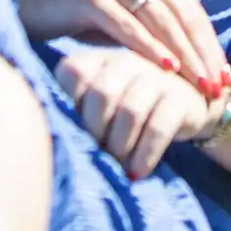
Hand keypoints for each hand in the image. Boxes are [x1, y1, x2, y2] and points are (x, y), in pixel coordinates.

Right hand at [16, 0, 229, 98]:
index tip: (226, 77)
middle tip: (220, 87)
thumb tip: (194, 56)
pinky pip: (130, 26)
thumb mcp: (127, 12)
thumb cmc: (82, 12)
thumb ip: (158, 24)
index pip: (193, 10)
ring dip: (185, 57)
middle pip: (183, 16)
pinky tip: (168, 68)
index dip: (211, 45)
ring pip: (162, 22)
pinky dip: (151, 48)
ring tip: (201, 84)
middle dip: (204, 55)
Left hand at [56, 46, 216, 180]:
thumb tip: (44, 143)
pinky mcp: (181, 98)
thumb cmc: (128, 111)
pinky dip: (144, 155)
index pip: (72, 72)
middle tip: (99, 153)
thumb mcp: (99, 105)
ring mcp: (156, 76)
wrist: (185, 107)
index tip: (76, 129)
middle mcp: (126, 60)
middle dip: (96, 132)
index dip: (70, 105)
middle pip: (101, 94)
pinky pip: (158, 127)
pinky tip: (137, 172)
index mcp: (98, 59)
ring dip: (120, 147)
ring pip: (130, 112)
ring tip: (118, 165)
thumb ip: (72, 110)